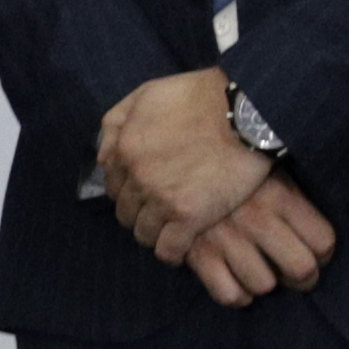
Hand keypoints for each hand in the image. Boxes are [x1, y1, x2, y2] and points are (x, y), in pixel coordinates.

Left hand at [100, 68, 271, 256]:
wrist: (245, 113)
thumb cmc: (199, 97)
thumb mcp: (146, 95)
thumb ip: (117, 122)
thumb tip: (103, 155)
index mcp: (124, 150)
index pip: (113, 185)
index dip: (128, 191)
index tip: (144, 194)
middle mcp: (137, 178)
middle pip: (125, 212)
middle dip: (139, 213)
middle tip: (159, 212)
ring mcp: (161, 199)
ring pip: (143, 233)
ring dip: (153, 233)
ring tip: (170, 230)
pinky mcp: (190, 217)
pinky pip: (168, 249)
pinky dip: (171, 253)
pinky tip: (181, 247)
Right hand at [182, 175, 335, 308]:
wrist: (168, 152)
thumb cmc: (225, 164)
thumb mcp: (264, 168)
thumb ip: (290, 196)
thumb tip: (311, 229)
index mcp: (278, 195)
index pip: (323, 241)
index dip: (323, 253)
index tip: (315, 254)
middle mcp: (257, 218)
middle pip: (300, 269)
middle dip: (301, 278)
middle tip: (292, 274)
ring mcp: (226, 237)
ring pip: (264, 285)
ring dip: (263, 283)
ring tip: (258, 272)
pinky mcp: (196, 252)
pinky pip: (228, 293)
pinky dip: (235, 294)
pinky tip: (234, 281)